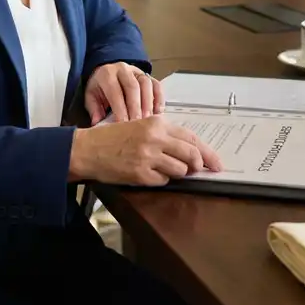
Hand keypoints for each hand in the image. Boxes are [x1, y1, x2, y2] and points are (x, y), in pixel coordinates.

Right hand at [68, 116, 222, 185]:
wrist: (88, 149)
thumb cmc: (114, 137)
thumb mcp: (141, 126)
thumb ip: (165, 135)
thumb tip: (191, 150)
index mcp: (157, 123)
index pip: (191, 138)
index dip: (207, 152)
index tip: (216, 162)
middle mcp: (155, 138)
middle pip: (191, 155)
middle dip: (198, 166)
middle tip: (198, 170)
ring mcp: (148, 157)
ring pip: (180, 170)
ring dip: (177, 173)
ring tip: (161, 168)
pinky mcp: (141, 174)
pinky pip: (163, 181)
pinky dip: (160, 180)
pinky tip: (148, 174)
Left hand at [84, 62, 162, 124]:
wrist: (105, 72)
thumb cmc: (99, 87)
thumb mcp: (91, 96)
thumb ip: (94, 109)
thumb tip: (98, 124)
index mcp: (107, 74)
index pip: (115, 91)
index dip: (120, 108)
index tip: (123, 124)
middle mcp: (123, 69)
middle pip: (133, 87)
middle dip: (136, 107)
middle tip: (137, 124)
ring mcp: (137, 71)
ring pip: (146, 84)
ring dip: (148, 103)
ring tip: (147, 120)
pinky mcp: (148, 75)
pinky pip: (156, 85)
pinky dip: (159, 98)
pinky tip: (158, 112)